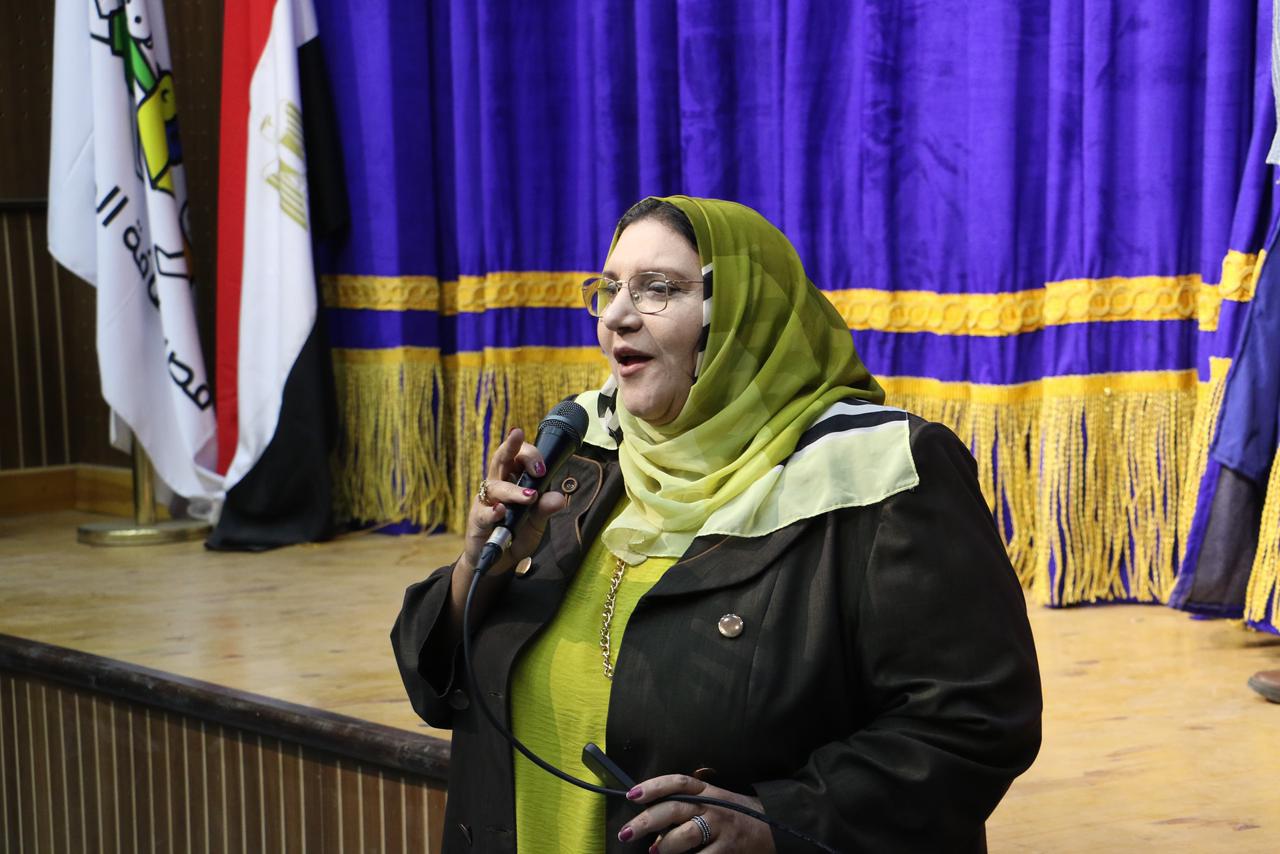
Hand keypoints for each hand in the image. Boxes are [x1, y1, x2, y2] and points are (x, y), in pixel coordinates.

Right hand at [459, 427, 567, 576]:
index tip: (543, 465)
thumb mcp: (536, 522)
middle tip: (519, 436)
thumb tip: (560, 498)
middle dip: (510, 446)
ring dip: (513, 490)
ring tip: (529, 496)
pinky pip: (483, 513)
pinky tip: (501, 511)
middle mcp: (497, 486)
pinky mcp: (477, 521)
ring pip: (495, 486)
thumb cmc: (516, 534)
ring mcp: (485, 502)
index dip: (529, 454)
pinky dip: (493, 512)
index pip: (518, 457)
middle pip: (500, 459)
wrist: (499, 562)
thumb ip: (545, 509)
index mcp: (512, 480)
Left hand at [618, 774, 775, 852]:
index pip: (677, 782)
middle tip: (625, 833)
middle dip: (646, 821)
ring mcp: (722, 828)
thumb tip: (651, 828)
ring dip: (666, 845)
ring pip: (687, 835)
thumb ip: (685, 809)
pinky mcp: (730, 850)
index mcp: (706, 791)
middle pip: (675, 808)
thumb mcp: (712, 802)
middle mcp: (713, 806)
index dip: (653, 786)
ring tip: (654, 852)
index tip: (632, 795)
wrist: (774, 827)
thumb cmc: (734, 815)